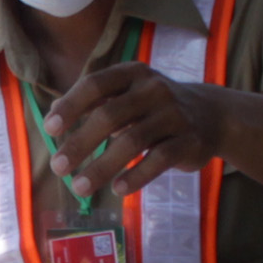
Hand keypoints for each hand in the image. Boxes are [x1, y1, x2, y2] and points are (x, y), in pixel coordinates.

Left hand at [43, 62, 221, 200]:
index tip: (50, 128)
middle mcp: (154, 89)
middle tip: (58, 168)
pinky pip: (159, 159)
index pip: (96, 84)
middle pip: (110, 115)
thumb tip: (52, 112)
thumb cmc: (154, 106)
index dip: (71, 105)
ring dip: (102, 167)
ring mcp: (174, 114)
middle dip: (80, 143)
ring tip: (79, 188)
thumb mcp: (126, 95)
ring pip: (132, 141)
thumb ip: (94, 102)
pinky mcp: (189, 141)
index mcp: (133, 74)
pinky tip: (118, 189)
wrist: (212, 114)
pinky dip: (136, 176)